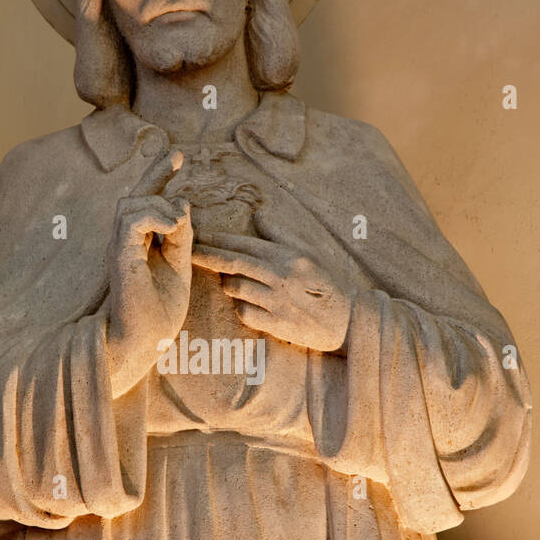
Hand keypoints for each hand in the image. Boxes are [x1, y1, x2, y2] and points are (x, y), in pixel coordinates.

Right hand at [106, 153, 192, 396]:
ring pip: (131, 205)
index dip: (160, 179)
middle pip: (135, 196)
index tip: (177, 158)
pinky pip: (131, 221)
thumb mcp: (179, 267)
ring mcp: (119, 249)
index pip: (148, 204)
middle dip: (155, 172)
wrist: (143, 340)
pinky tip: (172, 224)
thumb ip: (181, 237)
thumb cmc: (158, 313)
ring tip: (178, 219)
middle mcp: (125, 243)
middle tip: (176, 153)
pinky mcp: (120, 257)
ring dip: (158, 204)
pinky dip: (153, 216)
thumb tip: (183, 204)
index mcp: (139, 245)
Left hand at [191, 232, 352, 352]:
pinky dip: (240, 308)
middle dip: (207, 256)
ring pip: (235, 288)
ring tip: (229, 283)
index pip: (245, 244)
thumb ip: (282, 235)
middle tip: (190, 253)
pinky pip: (244, 313)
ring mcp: (278, 301)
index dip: (219, 239)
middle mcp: (281, 276)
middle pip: (233, 263)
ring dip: (228, 284)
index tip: (200, 236)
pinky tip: (245, 305)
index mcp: (288, 256)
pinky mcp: (278, 324)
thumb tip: (259, 215)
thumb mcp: (310, 254)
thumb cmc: (328, 285)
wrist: (349, 321)